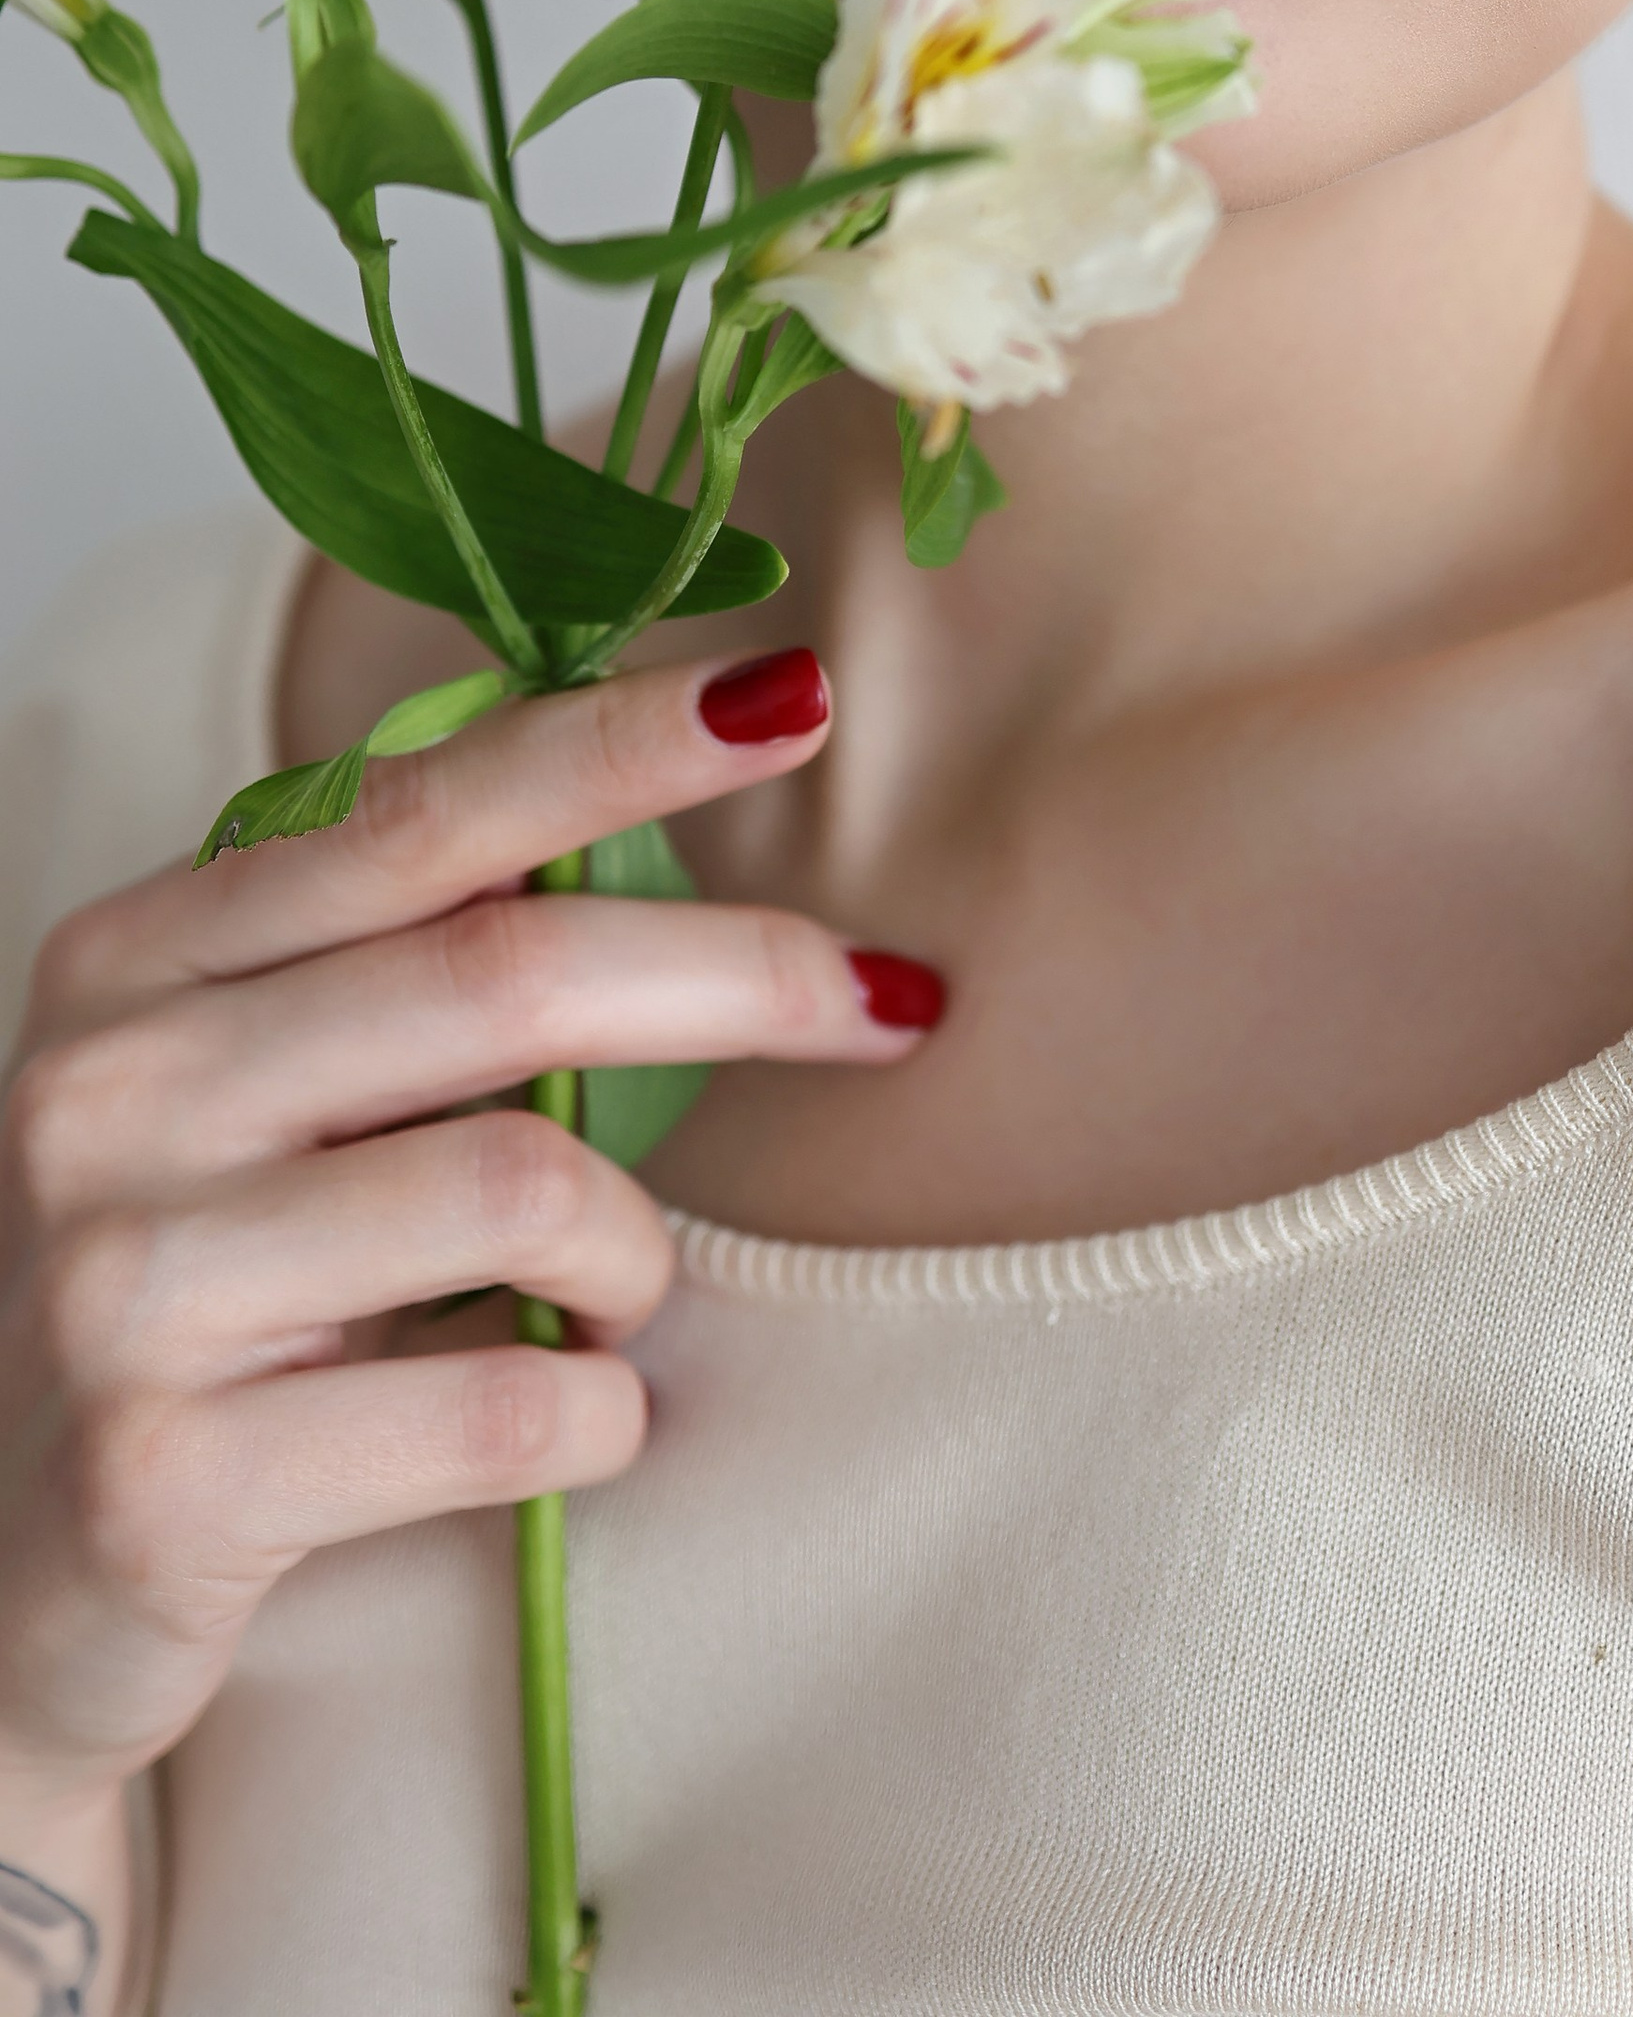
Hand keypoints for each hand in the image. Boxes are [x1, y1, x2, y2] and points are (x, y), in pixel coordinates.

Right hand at [0, 647, 923, 1841]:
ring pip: (522, 1188)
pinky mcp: (164, 1481)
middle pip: (508, 974)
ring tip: (613, 1298)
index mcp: (135, 959)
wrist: (6, 1595)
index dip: (622, 745)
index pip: (425, 811)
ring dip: (637, 1254)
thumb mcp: (252, 1094)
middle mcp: (108, 1092)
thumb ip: (398, 958)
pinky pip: (501, 1402)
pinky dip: (602, 1410)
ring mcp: (121, 1285)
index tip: (794, 695)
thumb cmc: (197, 1307)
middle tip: (886, 1005)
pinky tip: (584, 1415)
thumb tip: (643, 812)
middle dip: (743, 976)